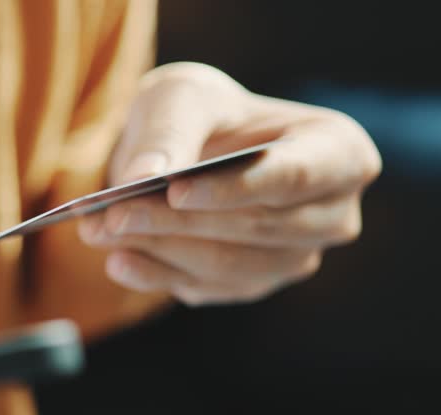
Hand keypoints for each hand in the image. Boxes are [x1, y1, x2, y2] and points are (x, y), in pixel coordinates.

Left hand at [80, 62, 381, 304]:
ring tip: (101, 233)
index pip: (294, 177)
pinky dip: (157, 275)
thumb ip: (168, 132)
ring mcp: (294, 257)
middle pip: (257, 228)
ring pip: (229, 265)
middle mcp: (331, 213)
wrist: (181, 150)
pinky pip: (206, 289)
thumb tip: (144, 176)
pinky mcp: (250, 286)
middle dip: (181, 222)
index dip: (235, 189)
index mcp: (339, 152)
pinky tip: (117, 261)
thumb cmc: (198, 112)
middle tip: (114, 215)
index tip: (175, 190)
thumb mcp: (179, 99)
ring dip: (161, 251)